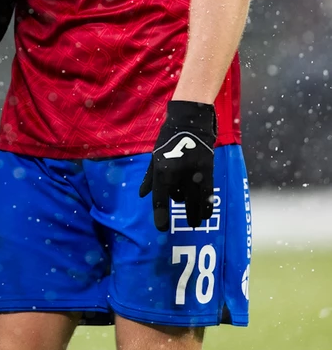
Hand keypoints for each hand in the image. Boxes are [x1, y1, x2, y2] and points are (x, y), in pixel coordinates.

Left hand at [139, 100, 216, 231]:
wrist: (190, 121)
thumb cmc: (169, 139)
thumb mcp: (155, 156)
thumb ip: (149, 178)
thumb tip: (141, 195)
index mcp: (161, 169)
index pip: (159, 198)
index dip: (160, 215)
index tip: (161, 228)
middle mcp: (177, 173)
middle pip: (178, 201)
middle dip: (182, 215)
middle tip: (185, 224)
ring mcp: (193, 172)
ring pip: (194, 200)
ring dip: (194, 213)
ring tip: (194, 222)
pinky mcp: (207, 170)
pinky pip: (207, 194)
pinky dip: (207, 206)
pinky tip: (206, 214)